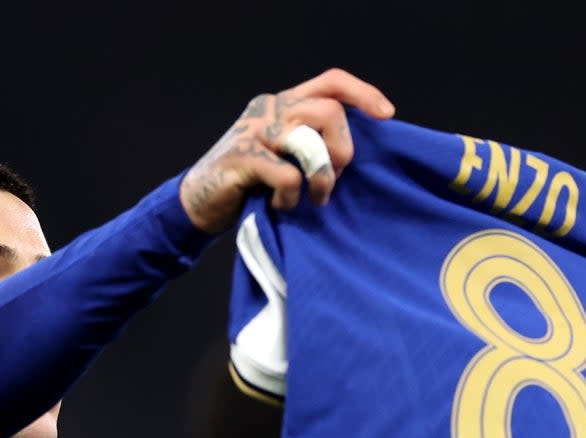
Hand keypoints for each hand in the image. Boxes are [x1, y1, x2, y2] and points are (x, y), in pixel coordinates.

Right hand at [180, 68, 395, 233]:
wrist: (198, 204)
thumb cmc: (250, 184)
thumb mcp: (285, 154)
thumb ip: (312, 141)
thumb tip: (356, 149)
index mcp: (282, 103)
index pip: (330, 82)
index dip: (363, 93)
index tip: (387, 115)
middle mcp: (269, 108)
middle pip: (328, 112)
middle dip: (342, 151)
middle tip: (335, 181)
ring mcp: (253, 131)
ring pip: (310, 143)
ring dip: (322, 179)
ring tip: (315, 200)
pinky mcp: (242, 159)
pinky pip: (288, 177)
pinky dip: (291, 199)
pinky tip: (280, 208)